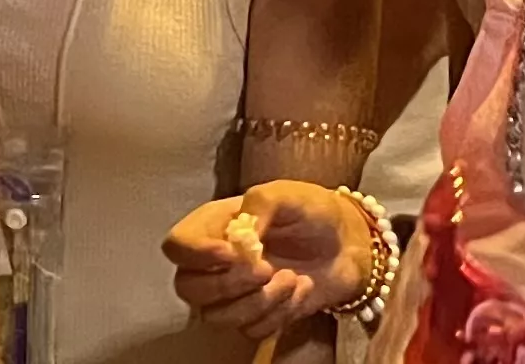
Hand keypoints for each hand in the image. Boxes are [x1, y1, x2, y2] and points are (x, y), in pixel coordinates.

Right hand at [165, 182, 378, 343]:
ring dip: (258, 302)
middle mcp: (215, 263)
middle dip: (227, 284)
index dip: (196, 255)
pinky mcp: (259, 316)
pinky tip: (301, 288)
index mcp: (214, 226)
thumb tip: (242, 232)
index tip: (231, 252)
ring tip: (291, 277)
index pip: (176, 247)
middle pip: (189, 288)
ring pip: (217, 317)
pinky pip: (252, 330)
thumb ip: (260, 203)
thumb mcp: (287, 193)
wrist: (349, 243)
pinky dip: (279, 314)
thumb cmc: (312, 211)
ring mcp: (235, 293)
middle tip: (266, 269)